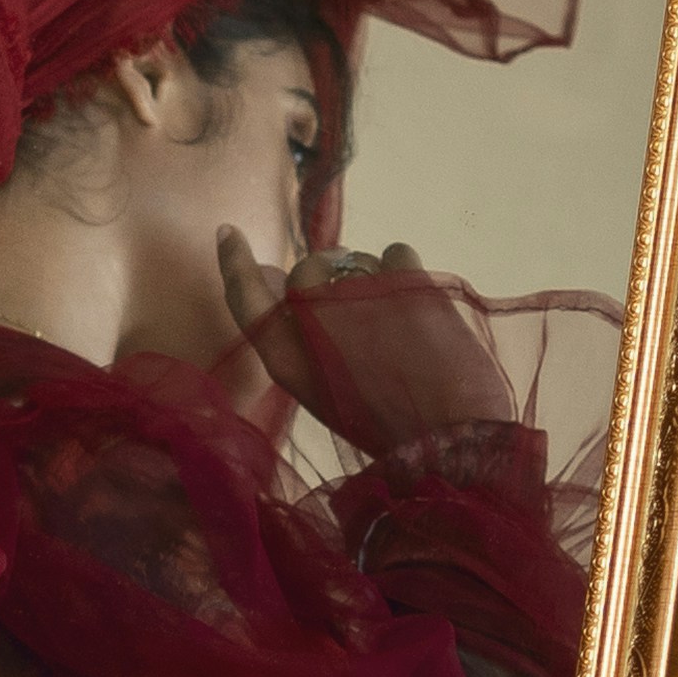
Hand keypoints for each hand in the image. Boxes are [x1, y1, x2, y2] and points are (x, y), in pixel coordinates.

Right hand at [218, 231, 516, 442]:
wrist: (448, 442)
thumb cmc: (380, 423)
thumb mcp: (318, 390)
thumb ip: (289, 335)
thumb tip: (269, 271)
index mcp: (287, 361)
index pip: (247, 298)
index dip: (234, 264)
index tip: (229, 235)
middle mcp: (316, 321)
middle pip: (306, 270)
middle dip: (326, 276)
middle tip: (352, 304)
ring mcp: (361, 297)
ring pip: (354, 259)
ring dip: (368, 277)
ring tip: (392, 320)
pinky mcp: (408, 283)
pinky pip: (395, 251)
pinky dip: (403, 268)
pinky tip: (414, 301)